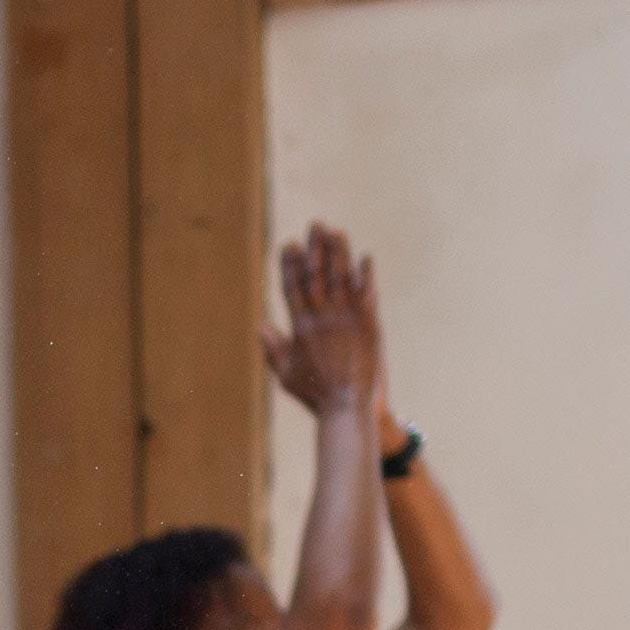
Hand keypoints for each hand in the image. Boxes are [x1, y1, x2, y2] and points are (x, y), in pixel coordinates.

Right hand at [260, 223, 383, 421]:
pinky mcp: (368, 324)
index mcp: (301, 326)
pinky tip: (365, 258)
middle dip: (315, 248)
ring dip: (338, 252)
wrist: (347, 405)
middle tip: (315, 225)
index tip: (289, 244)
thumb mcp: (285, 374)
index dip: (290, 264)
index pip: (292, 287)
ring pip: (341, 277)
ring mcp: (347, 318)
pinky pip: (366, 293)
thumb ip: (273, 347)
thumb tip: (261, 325)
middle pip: (317, 274)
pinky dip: (366, 275)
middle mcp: (323, 317)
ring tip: (336, 231)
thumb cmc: (314, 394)